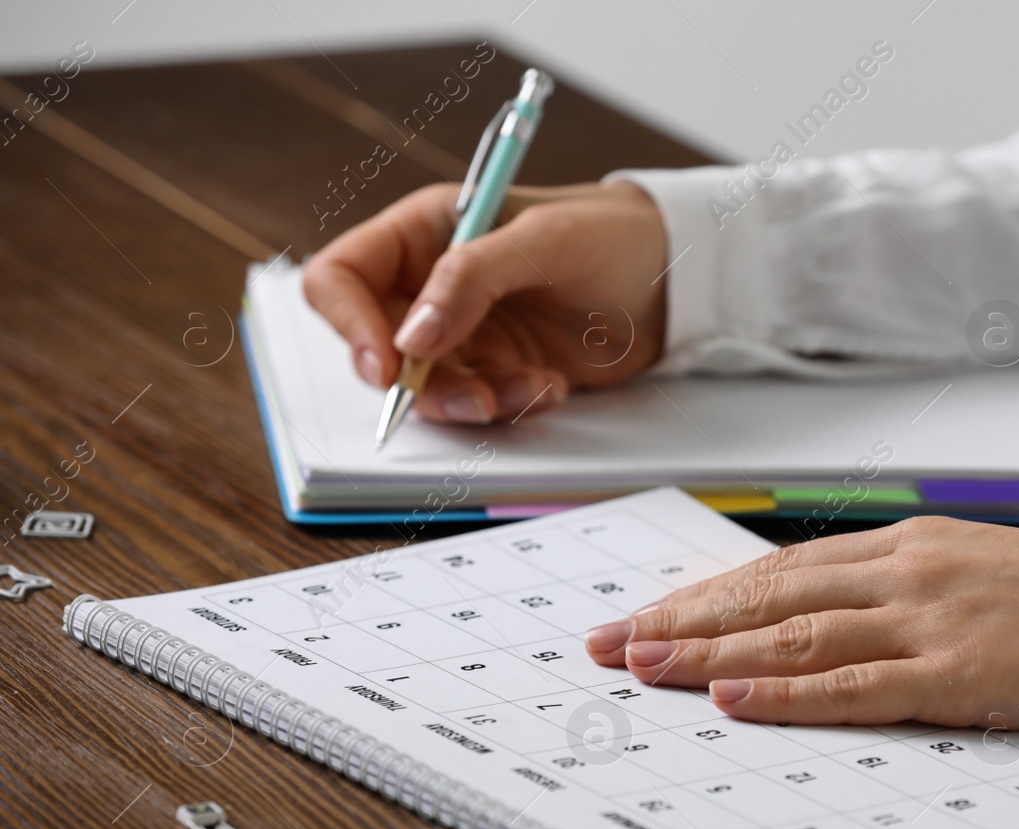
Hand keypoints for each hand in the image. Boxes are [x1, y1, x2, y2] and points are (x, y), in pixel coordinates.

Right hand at [302, 181, 666, 422]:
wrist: (675, 275)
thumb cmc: (611, 233)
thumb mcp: (543, 241)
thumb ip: (470, 279)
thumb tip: (410, 338)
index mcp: (424, 232)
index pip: (342, 277)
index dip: (349, 323)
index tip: (387, 365)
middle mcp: (431, 284)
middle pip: (378, 347)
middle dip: (423, 383)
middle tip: (478, 395)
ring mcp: (464, 331)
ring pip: (428, 389)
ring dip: (473, 402)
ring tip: (531, 388)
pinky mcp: (499, 368)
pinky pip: (479, 403)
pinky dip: (511, 406)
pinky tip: (551, 385)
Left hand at [584, 517, 1018, 731]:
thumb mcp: (976, 571)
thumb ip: (900, 590)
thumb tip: (827, 620)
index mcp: (908, 546)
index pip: (781, 570)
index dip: (706, 595)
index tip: (648, 613)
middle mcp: (905, 572)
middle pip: (768, 597)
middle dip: (680, 620)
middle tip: (609, 642)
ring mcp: (930, 620)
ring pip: (794, 637)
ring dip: (710, 655)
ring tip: (643, 666)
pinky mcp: (962, 673)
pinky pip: (857, 686)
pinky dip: (788, 695)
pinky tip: (734, 701)